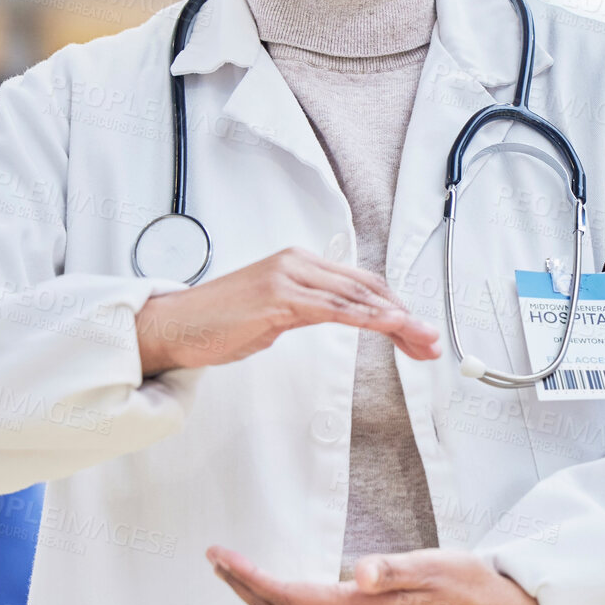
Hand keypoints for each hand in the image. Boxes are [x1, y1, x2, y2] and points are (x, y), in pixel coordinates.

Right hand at [136, 246, 439, 373]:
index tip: (416, 333)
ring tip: (422, 340)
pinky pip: (332, 309)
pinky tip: (389, 326)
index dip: (394, 306)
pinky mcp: (278, 299)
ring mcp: (288, 278)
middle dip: (405, 317)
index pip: (359, 282)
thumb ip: (305, 309)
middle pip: (367, 288)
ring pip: (356, 297)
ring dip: (396, 321)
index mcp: (298, 262)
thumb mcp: (273, 313)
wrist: (173, 327)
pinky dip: (365, 318)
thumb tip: (333, 315)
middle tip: (431, 342)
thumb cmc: (216, 323)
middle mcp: (297, 262)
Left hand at [204, 545, 544, 604]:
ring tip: (236, 573)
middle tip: (215, 559)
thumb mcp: (436, 567)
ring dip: (260, 599)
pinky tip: (284, 593)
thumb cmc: (471, 587)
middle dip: (242, 588)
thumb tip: (360, 573)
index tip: (220, 556)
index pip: (287, 595)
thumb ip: (393, 570)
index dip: (248, 577)